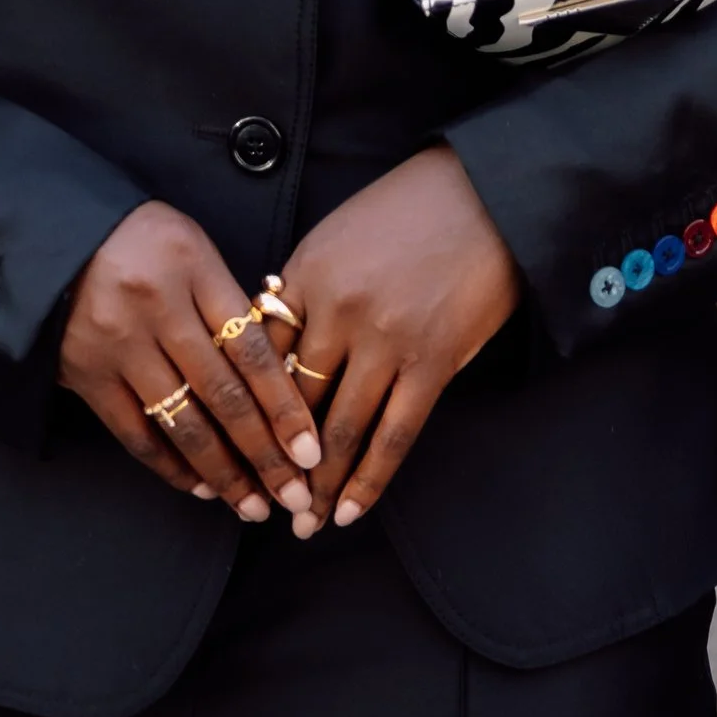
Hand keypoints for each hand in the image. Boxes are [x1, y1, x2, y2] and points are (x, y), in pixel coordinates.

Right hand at [59, 202, 326, 522]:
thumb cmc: (142, 241)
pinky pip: (135, 433)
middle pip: (223, 396)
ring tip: (253, 506)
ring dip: (223, 473)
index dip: (285, 407)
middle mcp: (158, 309)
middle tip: (295, 497)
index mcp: (195, 270)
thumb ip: (229, 305)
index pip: (251, 350)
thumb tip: (275, 376)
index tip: (311, 451)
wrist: (56, 236)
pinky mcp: (87, 374)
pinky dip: (170, 465)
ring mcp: (119, 345)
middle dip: (264, 455)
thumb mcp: (194, 249)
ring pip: (182, 423)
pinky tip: (200, 487)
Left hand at [273, 148, 521, 535]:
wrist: (484, 194)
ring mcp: (386, 340)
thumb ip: (301, 292)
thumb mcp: (334, 236)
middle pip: (293, 403)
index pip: (260, 360)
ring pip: (341, 430)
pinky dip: (369, 480)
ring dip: (318, 485)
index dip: (244, 412)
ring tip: (303, 522)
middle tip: (260, 503)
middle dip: (274, 461)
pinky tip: (350, 510)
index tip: (232, 450)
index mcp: (305, 276)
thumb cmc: (404, 211)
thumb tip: (272, 353)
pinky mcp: (432, 362)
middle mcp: (338, 312)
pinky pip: (394, 435)